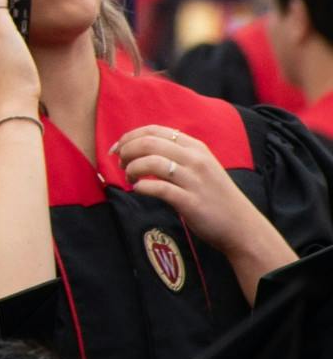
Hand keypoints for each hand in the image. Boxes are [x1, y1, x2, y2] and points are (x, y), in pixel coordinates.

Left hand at [114, 126, 280, 258]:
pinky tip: (138, 189)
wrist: (242, 227)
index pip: (154, 130)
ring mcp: (194, 180)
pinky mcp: (191, 202)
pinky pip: (159, 188)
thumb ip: (177, 154)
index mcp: (195, 147)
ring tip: (130, 178)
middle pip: (149, 143)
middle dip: (127, 151)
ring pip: (151, 162)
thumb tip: (140, 148)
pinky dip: (142, 187)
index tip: (117, 148)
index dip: (130, 136)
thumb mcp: (201, 166)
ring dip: (132, 168)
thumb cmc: (215, 196)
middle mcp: (195, 160)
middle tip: (120, 164)